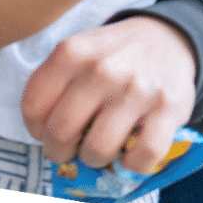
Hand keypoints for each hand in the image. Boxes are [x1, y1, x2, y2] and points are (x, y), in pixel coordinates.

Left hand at [21, 16, 195, 172]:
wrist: (165, 38)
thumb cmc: (112, 53)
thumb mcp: (78, 50)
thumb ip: (55, 82)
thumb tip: (43, 132)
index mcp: (72, 52)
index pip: (34, 106)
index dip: (35, 129)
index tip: (43, 132)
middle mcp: (102, 69)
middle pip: (61, 132)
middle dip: (58, 151)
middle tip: (66, 150)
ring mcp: (136, 90)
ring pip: (98, 149)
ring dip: (93, 159)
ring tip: (97, 150)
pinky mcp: (168, 110)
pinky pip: (142, 157)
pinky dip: (132, 165)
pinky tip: (129, 154)